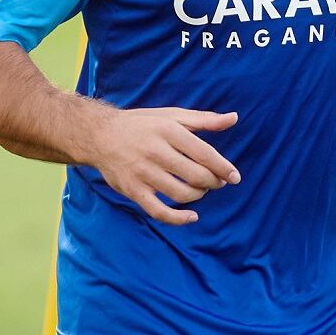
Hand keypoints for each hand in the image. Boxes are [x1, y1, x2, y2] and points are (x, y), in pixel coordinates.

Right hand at [88, 107, 240, 225]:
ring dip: (199, 196)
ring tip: (201, 190)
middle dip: (213, 183)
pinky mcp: (132, 190)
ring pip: (181, 194)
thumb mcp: (172, 115)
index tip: (235, 177)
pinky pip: (159, 211)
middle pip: (195, 176)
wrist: (100, 135)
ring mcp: (142, 173)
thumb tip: (234, 118)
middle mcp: (155, 151)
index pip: (203, 153)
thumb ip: (204, 120)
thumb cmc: (142, 124)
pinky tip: (192, 216)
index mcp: (168, 130)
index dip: (223, 167)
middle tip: (218, 182)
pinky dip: (178, 218)